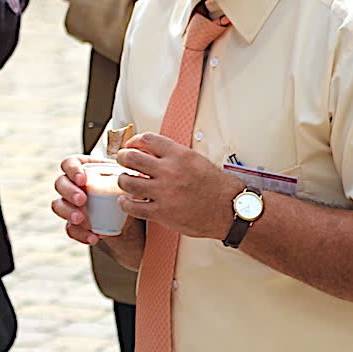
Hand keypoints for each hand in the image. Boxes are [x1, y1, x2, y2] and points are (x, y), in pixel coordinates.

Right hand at [52, 155, 147, 267]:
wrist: (131, 222)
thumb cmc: (129, 194)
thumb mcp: (132, 182)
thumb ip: (134, 174)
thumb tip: (142, 166)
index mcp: (85, 168)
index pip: (69, 162)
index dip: (72, 170)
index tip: (83, 180)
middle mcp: (73, 184)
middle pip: (60, 183)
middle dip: (69, 191)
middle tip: (82, 199)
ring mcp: (71, 204)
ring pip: (58, 205)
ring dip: (67, 211)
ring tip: (82, 219)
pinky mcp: (74, 224)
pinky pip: (70, 228)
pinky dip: (80, 234)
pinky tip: (93, 237)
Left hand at [115, 133, 242, 239]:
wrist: (230, 209)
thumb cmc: (216, 186)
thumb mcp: (196, 160)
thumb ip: (173, 155)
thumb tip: (151, 152)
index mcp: (179, 155)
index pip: (146, 139)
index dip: (134, 141)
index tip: (131, 146)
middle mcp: (169, 171)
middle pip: (131, 157)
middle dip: (122, 158)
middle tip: (122, 161)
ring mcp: (164, 192)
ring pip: (127, 182)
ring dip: (122, 180)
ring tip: (125, 181)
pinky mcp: (161, 213)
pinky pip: (133, 207)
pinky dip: (125, 203)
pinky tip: (126, 201)